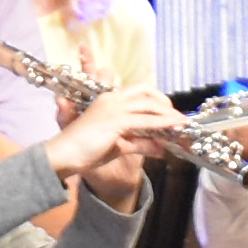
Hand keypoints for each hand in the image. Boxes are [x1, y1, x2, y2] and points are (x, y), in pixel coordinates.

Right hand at [61, 84, 177, 195]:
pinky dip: (163, 124)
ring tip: (183, 123)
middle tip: (178, 117)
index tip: (168, 111)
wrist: (64, 156)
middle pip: (146, 91)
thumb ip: (139, 143)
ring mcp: (114, 108)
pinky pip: (146, 120)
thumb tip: (160, 148)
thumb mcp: (118, 146)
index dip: (155, 98)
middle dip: (164, 102)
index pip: (138, 91)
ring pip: (148, 105)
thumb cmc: (85, 151)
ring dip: (168, 114)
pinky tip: (174, 128)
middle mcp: (111, 99)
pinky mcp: (116, 120)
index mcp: (108, 100)